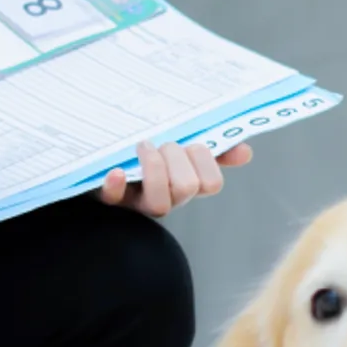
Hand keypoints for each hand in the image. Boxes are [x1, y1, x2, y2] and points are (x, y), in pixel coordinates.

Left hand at [98, 141, 252, 217]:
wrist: (100, 153)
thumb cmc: (147, 151)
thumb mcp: (181, 146)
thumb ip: (214, 149)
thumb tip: (245, 152)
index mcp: (185, 183)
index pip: (211, 183)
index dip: (204, 162)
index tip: (191, 143)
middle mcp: (165, 197)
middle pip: (187, 188)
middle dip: (176, 158)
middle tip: (162, 143)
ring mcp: (137, 201)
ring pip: (160, 203)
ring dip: (154, 168)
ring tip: (143, 146)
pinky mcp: (110, 199)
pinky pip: (114, 200)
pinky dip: (116, 185)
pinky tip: (115, 171)